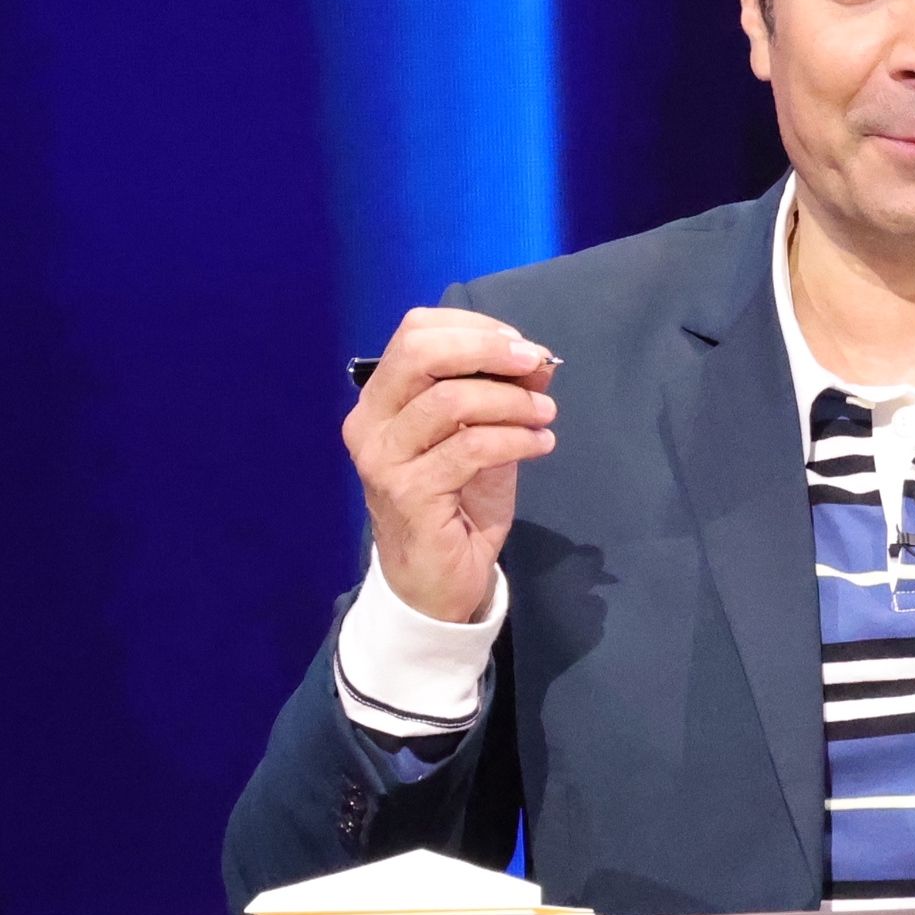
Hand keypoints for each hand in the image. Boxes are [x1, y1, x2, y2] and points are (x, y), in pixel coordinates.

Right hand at [343, 308, 557, 621]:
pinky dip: (515, 439)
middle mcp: (370, 424)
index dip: (473, 329)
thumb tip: (537, 359)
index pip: (414, 333)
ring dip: (512, 401)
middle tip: (535, 364)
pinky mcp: (409, 495)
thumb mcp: (482, 438)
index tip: (520, 346)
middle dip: (487, 350)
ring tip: (545, 415)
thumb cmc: (455, 506)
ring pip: (450, 400)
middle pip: (422, 353)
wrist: (436, 585)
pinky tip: (540, 446)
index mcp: (379, 400)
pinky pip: (470, 448)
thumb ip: (500, 395)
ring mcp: (384, 460)